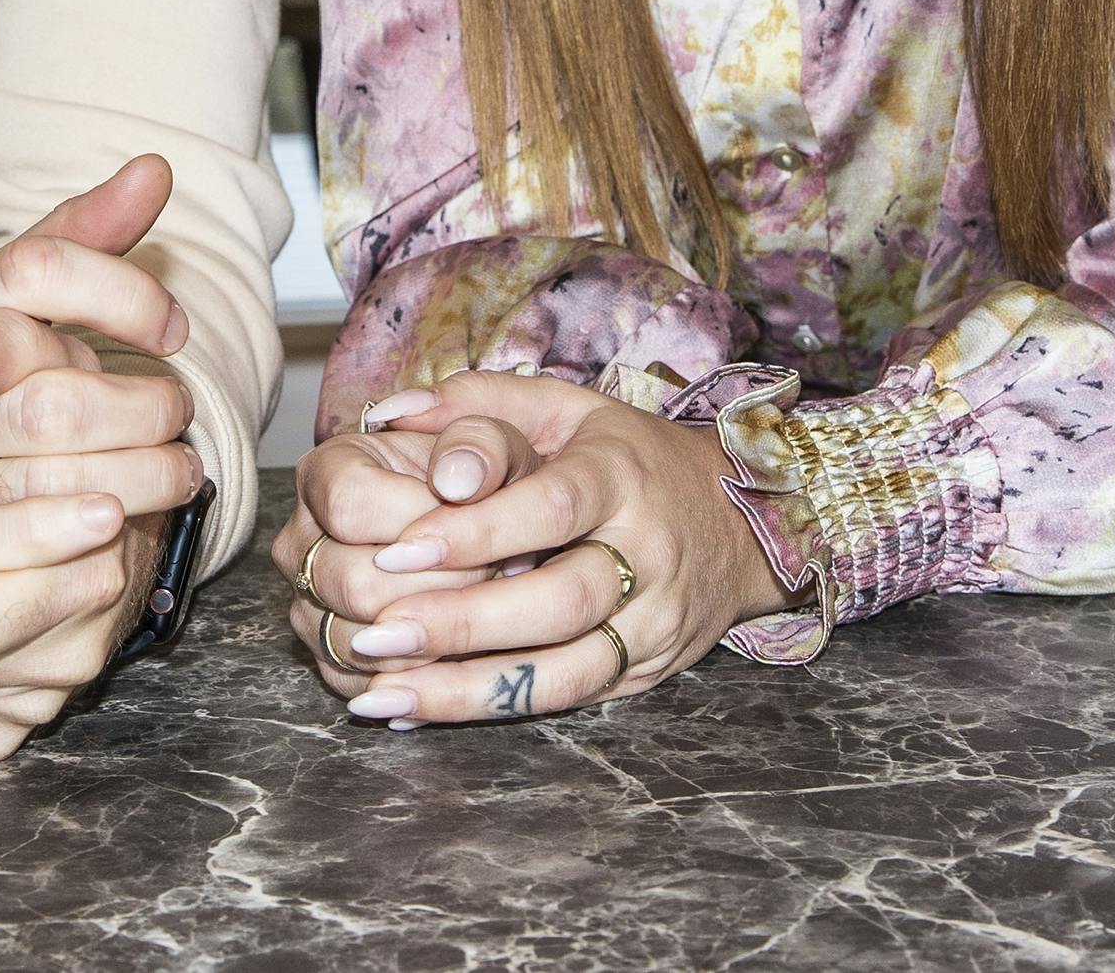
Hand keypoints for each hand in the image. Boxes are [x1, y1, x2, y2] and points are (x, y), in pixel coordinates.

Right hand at [0, 157, 203, 749]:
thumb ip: (76, 238)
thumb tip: (157, 169)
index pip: (41, 273)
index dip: (124, 295)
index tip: (170, 328)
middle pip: (59, 400)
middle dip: (146, 409)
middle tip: (180, 418)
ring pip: (47, 490)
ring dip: (138, 486)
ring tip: (174, 475)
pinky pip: (15, 576)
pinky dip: (89, 559)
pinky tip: (123, 538)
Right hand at [266, 407, 499, 684]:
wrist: (477, 528)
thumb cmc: (480, 484)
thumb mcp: (494, 447)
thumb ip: (480, 449)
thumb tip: (456, 483)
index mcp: (326, 473)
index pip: (350, 506)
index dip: (418, 523)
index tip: (474, 520)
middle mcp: (301, 541)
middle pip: (352, 583)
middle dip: (439, 586)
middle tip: (495, 573)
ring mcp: (306, 604)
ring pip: (355, 642)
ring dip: (432, 635)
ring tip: (480, 605)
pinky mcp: (327, 657)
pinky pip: (361, 683)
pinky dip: (417, 675)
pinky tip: (458, 644)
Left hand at [285, 371, 792, 726]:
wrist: (739, 521)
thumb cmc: (627, 457)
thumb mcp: (566, 407)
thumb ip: (478, 403)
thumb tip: (390, 412)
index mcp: (621, 476)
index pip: (553, 506)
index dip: (476, 531)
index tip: (396, 548)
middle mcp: (647, 553)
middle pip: (561, 602)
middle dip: (463, 623)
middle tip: (374, 632)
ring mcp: (653, 623)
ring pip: (566, 673)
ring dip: (468, 691)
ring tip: (383, 692)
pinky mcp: (646, 672)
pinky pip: (568, 701)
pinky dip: (492, 711)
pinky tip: (420, 711)